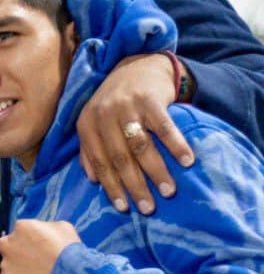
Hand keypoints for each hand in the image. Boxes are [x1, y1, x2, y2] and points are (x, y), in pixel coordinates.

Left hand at [0, 220, 80, 273]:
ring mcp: (5, 265)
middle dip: (19, 255)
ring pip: (9, 268)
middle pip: (9, 248)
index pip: (20, 232)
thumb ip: (46, 227)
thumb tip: (41, 232)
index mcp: (21, 227)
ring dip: (19, 272)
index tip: (40, 250)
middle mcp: (7, 244)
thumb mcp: (63, 228)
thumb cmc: (71, 253)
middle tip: (36, 264)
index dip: (31, 242)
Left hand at [77, 53, 194, 214]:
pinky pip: (164, 127)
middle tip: (148, 208)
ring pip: (141, 146)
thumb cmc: (115, 102)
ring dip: (156, 171)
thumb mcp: (94, 122)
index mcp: (87, 125)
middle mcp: (103, 116)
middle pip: (120, 158)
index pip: (99, 163)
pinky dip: (176, 145)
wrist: (137, 66)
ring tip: (168, 191)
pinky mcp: (150, 99)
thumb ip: (90, 149)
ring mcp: (127, 106)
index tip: (124, 208)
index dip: (111, 187)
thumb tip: (93, 180)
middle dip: (135, 186)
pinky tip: (186, 162)